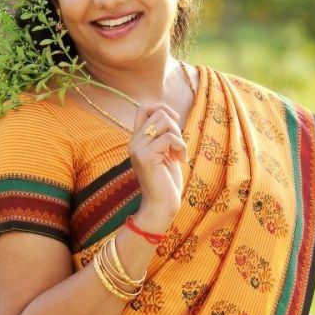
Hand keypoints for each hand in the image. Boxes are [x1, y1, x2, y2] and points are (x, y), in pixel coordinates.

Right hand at [128, 103, 186, 222]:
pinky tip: (180, 160)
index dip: (161, 108)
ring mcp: (138, 149)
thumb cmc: (166, 181)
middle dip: (175, 126)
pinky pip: (169, 138)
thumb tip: (172, 115)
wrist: (161, 206)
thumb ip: (164, 135)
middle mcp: (133, 142)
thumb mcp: (165, 152)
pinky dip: (181, 147)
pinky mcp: (146, 157)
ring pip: (165, 122)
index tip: (175, 120)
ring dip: (178, 137)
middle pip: (158, 113)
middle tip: (177, 146)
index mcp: (137, 140)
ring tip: (178, 154)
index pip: (142, 109)